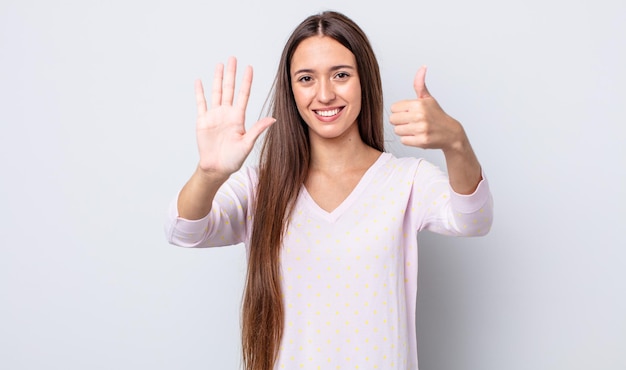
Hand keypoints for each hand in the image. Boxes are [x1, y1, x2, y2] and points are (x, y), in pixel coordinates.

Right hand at [195, 57, 274, 176]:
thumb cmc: (233, 159)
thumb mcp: (247, 144)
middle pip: (229, 89)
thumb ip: (257, 129)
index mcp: (238, 118)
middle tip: (233, 58)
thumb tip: (273, 119)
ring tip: (220, 65)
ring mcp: (214, 116)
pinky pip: (201, 103)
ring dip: (217, 79)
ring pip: (216, 92)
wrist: (216, 168)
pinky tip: (199, 81)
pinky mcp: (203, 121)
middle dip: (231, 74)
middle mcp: (226, 114)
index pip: (243, 95)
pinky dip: (199, 92)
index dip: (246, 81)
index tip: (249, 68)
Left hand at [390, 66, 465, 151]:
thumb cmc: (436, 115)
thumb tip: (423, 67)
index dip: (400, 111)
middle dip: (400, 121)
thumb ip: (420, 84)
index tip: (409, 113)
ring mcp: (420, 129)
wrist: (451, 133)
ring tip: (415, 129)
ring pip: (397, 130)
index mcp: (418, 104)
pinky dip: (409, 140)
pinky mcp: (421, 141)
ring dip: (404, 131)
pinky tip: (418, 136)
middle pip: (393, 119)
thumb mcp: (428, 99)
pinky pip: (403, 140)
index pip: (393, 108)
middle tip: (411, 122)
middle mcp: (419, 115)